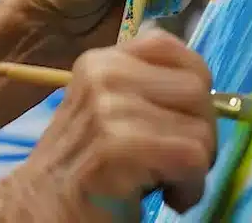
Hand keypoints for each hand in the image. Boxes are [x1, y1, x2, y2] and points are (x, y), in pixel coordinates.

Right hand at [0, 31, 216, 220]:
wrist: (43, 206)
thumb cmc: (86, 162)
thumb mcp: (109, 108)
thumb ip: (145, 86)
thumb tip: (207, 86)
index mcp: (101, 60)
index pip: (169, 46)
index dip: (193, 83)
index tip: (181, 118)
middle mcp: (103, 74)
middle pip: (196, 89)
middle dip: (202, 131)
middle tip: (178, 159)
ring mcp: (108, 108)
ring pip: (200, 129)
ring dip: (197, 166)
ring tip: (167, 181)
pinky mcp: (119, 146)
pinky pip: (191, 158)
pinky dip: (190, 187)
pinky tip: (169, 196)